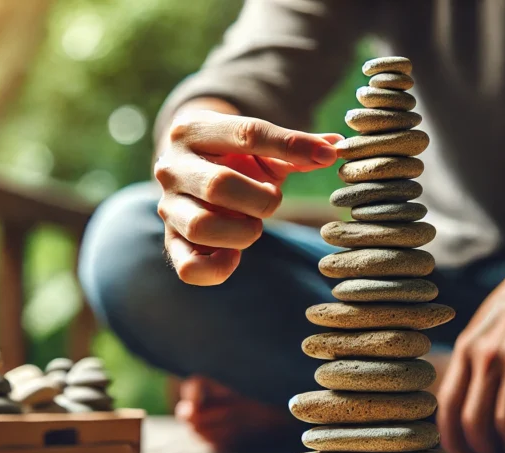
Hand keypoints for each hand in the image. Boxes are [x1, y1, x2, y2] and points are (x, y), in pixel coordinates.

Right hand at [155, 108, 340, 284]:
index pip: (246, 134)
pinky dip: (219, 268)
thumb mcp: (263, 148)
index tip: (327, 156)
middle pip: (219, 186)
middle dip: (261, 200)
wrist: (192, 170)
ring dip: (242, 232)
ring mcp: (167, 206)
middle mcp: (172, 167)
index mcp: (196, 130)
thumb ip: (297, 147)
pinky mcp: (171, 240)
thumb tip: (337, 146)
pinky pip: (188, 267)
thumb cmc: (237, 158)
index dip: (292, 145)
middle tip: (270, 200)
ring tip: (251, 225)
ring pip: (201, 227)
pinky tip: (235, 256)